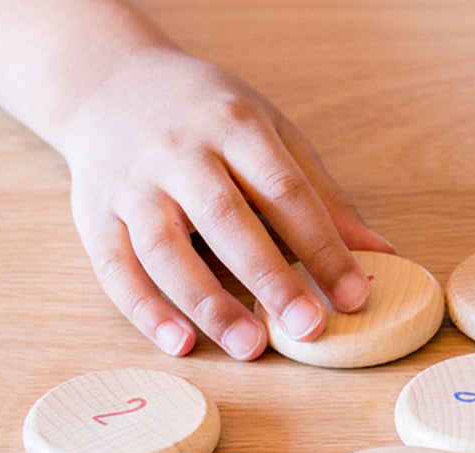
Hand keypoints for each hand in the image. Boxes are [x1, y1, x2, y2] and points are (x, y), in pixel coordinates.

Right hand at [62, 47, 391, 357]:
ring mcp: (131, 184)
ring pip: (166, 249)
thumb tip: (380, 254)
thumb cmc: (207, 120)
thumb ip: (321, 198)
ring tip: (250, 347)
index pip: (285, 191)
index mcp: (233, 125)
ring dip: (209, 303)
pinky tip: (181, 344)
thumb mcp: (270, 136)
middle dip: (271, 278)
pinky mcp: (93, 215)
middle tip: (309, 328)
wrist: (108, 84)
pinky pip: (116, 268)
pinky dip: (147, 311)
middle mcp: (178, 151)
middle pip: (227, 219)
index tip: (355, 295)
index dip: (323, 246)